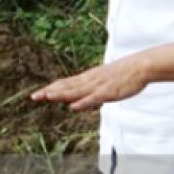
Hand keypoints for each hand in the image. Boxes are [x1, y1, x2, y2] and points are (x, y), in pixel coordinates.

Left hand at [31, 54, 151, 111]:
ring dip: (61, 95)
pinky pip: (93, 98)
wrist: (139, 66)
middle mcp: (89, 81)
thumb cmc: (122, 75)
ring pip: (76, 91)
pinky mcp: (108, 92)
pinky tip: (72, 107)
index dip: (50, 89)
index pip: (65, 84)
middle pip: (66, 87)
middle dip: (50, 92)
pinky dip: (82, 102)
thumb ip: (90, 92)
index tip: (37, 94)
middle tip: (33, 97)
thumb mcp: (102, 83)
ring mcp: (98, 86)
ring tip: (47, 97)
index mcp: (87, 78)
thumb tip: (78, 102)